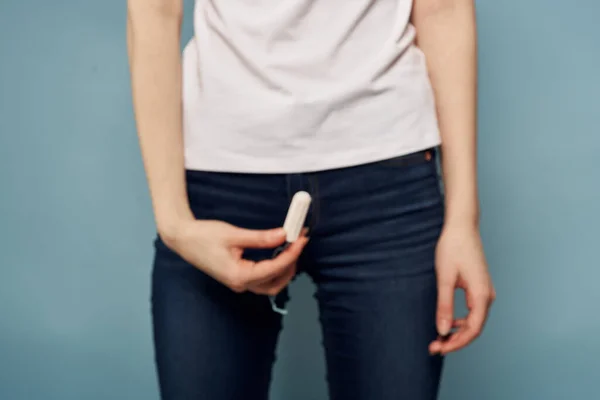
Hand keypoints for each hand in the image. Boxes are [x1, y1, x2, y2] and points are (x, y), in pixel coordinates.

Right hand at [164, 219, 308, 294]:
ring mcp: (238, 283)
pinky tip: (278, 253)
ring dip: (284, 269)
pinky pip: (262, 279)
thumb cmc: (203, 236)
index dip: (292, 253)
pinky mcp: (237, 278)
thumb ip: (260, 237)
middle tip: (299, 243)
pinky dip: (274, 269)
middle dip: (291, 264)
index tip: (301, 239)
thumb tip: (284, 235)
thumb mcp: (234, 234)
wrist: (183, 239)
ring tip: (291, 248)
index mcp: (238, 275)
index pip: (274, 268)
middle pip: (276, 283)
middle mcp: (239, 284)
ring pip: (270, 285)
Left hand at [429, 223, 495, 354]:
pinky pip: (473, 312)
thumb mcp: (444, 278)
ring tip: (438, 338)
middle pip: (474, 328)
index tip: (439, 349)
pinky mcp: (479, 288)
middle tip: (434, 347)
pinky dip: (460, 321)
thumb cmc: (453, 248)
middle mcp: (487, 296)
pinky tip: (447, 322)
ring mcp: (485, 292)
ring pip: (474, 321)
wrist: (462, 227)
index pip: (473, 329)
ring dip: (457, 332)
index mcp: (481, 295)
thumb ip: (444, 305)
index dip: (457, 343)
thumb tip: (442, 330)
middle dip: (455, 340)